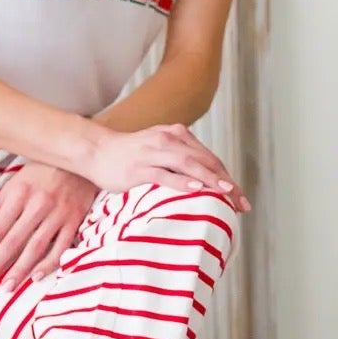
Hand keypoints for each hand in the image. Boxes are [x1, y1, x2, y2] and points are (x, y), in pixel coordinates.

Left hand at [0, 164, 95, 288]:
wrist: (80, 159)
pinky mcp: (75, 219)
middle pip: (12, 240)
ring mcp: (58, 213)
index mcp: (18, 193)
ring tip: (7, 287)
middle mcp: (37, 204)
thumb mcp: (14, 183)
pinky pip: (61, 246)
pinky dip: (49, 263)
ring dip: (20, 269)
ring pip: (35, 246)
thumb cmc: (42, 172)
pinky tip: (36, 277)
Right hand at [87, 125, 249, 211]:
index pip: (209, 158)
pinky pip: (164, 174)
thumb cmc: (129, 156)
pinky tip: (195, 189)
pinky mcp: (139, 167)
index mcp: (177, 136)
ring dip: (210, 179)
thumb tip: (204, 182)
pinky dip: (181, 181)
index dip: (227, 177)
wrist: (96, 151)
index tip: (240, 198)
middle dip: (226, 182)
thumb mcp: (160, 151)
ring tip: (226, 192)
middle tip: (241, 202)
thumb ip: (181, 160)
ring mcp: (154, 152)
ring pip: (188, 165)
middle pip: (205, 161)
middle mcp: (169, 140)